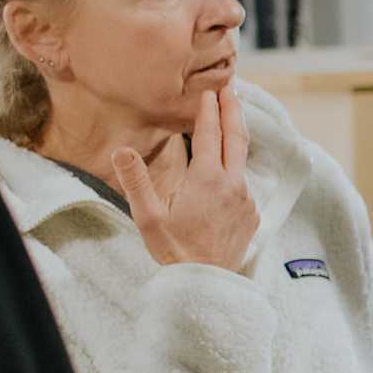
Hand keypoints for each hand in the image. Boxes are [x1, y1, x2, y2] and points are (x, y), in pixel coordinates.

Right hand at [110, 86, 257, 270]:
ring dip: (236, 137)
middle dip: (233, 109)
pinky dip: (236, 167)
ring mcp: (246, 199)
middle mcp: (233, 184)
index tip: (209, 90)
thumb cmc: (175, 251)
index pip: (211, 134)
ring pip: (242, 160)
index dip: (209, 109)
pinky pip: (244, 183)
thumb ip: (135, 181)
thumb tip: (121, 150)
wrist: (206, 284)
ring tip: (229, 120)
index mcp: (208, 179)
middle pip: (237, 137)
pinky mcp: (252, 214)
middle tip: (231, 88)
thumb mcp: (148, 217)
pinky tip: (228, 167)